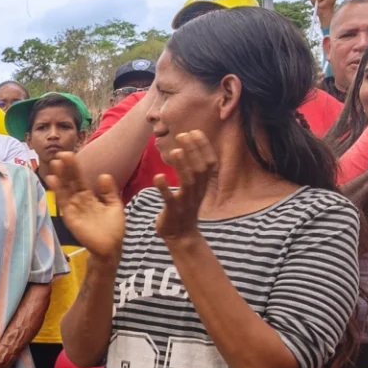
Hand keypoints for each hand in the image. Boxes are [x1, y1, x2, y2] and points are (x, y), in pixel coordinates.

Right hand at [50, 151, 124, 265]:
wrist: (111, 248)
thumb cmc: (113, 229)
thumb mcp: (115, 205)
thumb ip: (109, 191)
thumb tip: (103, 175)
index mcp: (89, 197)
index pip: (79, 179)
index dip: (74, 168)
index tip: (69, 154)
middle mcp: (79, 201)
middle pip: (70, 182)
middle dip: (65, 169)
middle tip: (60, 155)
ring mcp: (73, 209)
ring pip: (65, 190)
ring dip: (59, 177)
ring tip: (54, 163)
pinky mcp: (70, 218)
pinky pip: (63, 202)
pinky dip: (58, 191)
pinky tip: (53, 180)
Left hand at [153, 129, 214, 243]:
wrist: (181, 236)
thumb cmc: (184, 208)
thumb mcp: (193, 188)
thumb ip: (192, 170)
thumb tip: (186, 146)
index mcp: (203, 185)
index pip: (209, 163)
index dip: (204, 146)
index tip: (194, 131)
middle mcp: (197, 192)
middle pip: (200, 169)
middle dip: (192, 150)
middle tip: (181, 135)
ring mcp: (186, 203)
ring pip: (188, 182)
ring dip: (182, 165)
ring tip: (175, 150)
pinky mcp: (173, 212)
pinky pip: (170, 200)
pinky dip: (164, 188)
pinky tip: (158, 176)